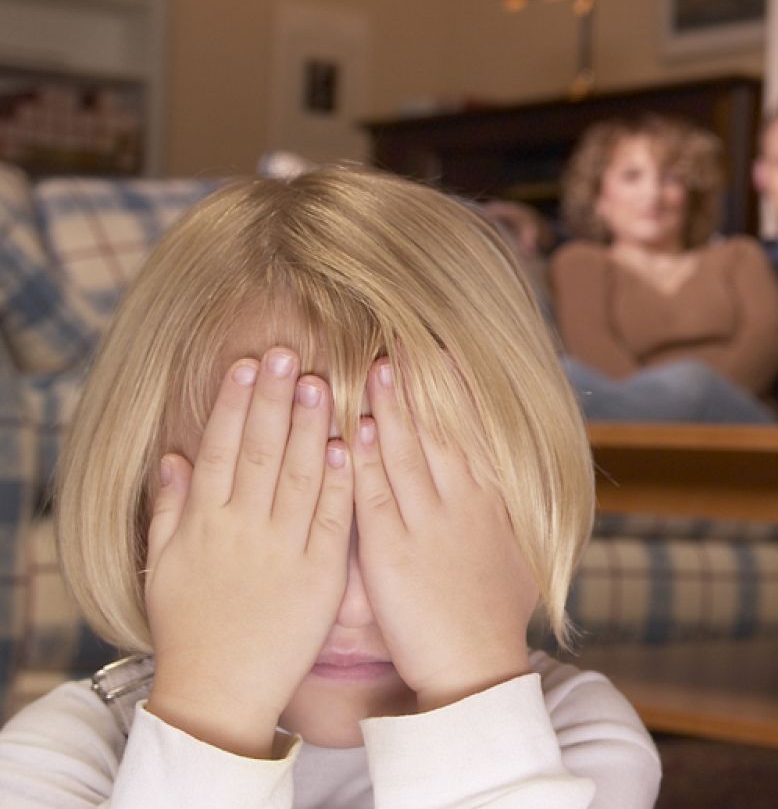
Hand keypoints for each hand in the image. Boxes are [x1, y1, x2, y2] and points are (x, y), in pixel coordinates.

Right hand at [145, 349, 353, 757]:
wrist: (219, 690)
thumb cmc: (190, 627)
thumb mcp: (165, 565)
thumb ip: (169, 508)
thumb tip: (171, 456)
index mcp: (205, 523)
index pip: (220, 449)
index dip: (233, 404)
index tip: (245, 364)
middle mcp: (243, 529)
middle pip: (260, 451)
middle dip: (272, 399)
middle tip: (285, 352)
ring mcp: (283, 550)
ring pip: (300, 476)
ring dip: (309, 426)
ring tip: (318, 381)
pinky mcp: (320, 575)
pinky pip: (332, 519)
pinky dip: (340, 480)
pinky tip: (348, 442)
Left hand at [351, 359, 536, 711]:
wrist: (475, 666)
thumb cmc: (490, 618)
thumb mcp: (515, 557)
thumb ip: (503, 517)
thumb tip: (505, 486)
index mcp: (489, 504)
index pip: (472, 432)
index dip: (457, 390)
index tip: (444, 351)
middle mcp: (462, 505)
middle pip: (441, 430)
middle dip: (422, 384)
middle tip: (405, 338)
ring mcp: (428, 526)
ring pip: (408, 454)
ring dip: (392, 408)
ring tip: (377, 365)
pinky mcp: (393, 552)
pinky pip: (376, 496)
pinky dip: (366, 460)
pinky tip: (354, 429)